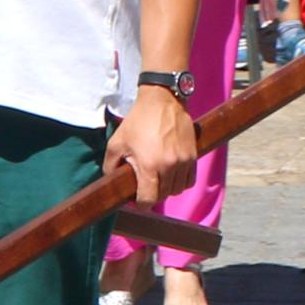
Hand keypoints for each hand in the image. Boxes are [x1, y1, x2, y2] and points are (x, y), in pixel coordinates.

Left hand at [106, 86, 198, 202]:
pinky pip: (190, 179)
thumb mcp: (115, 143)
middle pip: (164, 195)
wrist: (162, 101)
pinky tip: (172, 174)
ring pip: (179, 189)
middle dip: (153, 195)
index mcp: (149, 165)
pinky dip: (181, 181)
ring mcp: (184, 161)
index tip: (136, 199)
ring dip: (168, 189)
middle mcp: (169, 166)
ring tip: (159, 180)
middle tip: (145, 186)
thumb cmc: (137, 122)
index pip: (149, 199)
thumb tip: (112, 181)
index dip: (140, 203)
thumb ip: (110, 166)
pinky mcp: (193, 154)